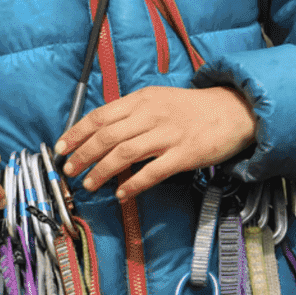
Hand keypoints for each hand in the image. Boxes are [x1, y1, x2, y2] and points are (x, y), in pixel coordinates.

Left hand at [55, 86, 257, 201]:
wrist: (234, 110)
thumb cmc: (191, 108)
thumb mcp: (156, 100)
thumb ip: (129, 114)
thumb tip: (98, 132)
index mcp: (141, 101)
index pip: (99, 116)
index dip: (76, 134)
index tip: (61, 148)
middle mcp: (151, 115)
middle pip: (106, 137)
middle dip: (82, 156)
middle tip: (69, 170)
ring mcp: (168, 135)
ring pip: (124, 154)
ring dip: (101, 171)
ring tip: (90, 184)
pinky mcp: (185, 154)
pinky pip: (152, 172)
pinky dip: (133, 184)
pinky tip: (121, 194)